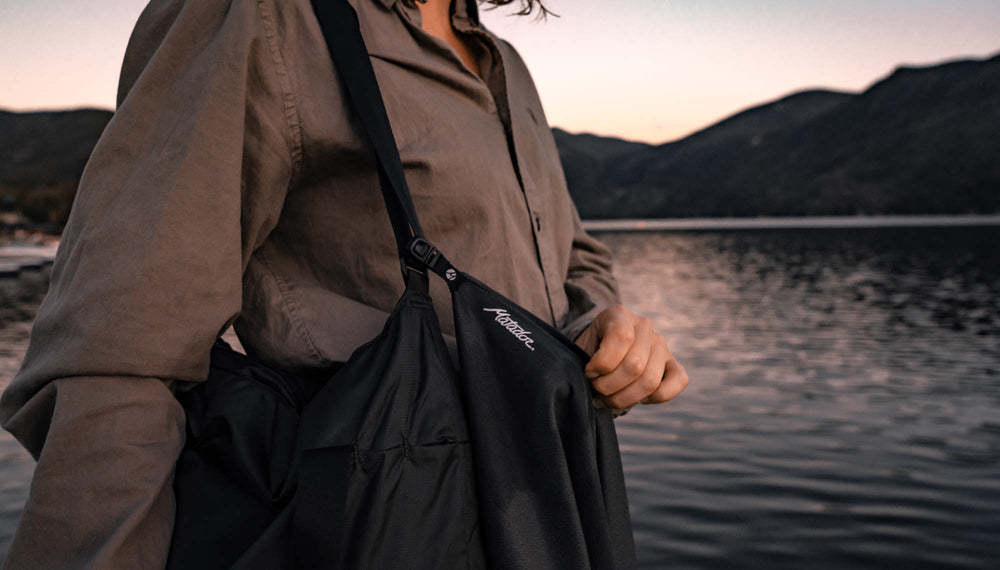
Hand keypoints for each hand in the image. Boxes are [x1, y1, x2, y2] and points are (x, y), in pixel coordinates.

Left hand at [574, 305, 688, 413]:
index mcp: (619, 315)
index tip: (588, 372)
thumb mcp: (581, 346)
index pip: (620, 338)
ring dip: (625, 398)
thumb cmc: (588, 351)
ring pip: (650, 380)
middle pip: (634, 366)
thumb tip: (595, 377)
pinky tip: (639, 399)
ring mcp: (661, 344)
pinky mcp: (673, 362)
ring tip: (608, 399)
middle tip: (596, 389)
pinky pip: (679, 380)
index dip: (601, 363)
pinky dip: (658, 397)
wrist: (599, 350)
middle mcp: (644, 326)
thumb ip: (587, 358)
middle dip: (609, 386)